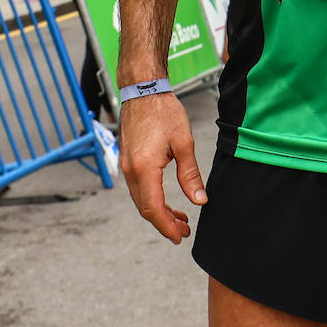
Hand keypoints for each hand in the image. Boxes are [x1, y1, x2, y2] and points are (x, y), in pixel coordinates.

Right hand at [118, 93, 206, 243]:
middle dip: (164, 223)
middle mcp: (130, 171)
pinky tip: (167, 200)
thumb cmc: (164, 112)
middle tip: (184, 231)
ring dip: (159, 212)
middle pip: (145, 208)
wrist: (143, 90)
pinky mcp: (128, 160)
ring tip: (181, 218)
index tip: (180, 236)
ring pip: (141, 200)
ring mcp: (126, 166)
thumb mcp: (184, 143)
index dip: (167, 226)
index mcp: (144, 169)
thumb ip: (190, 175)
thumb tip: (200, 201)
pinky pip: (138, 188)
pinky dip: (152, 198)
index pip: (153, 209)